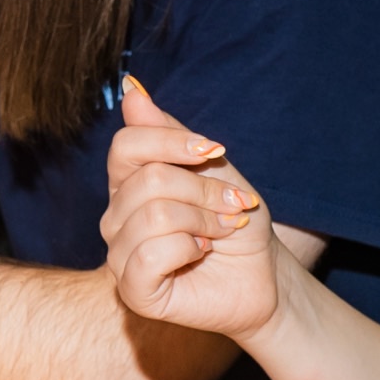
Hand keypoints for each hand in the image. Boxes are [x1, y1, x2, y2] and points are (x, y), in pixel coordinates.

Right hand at [98, 78, 277, 340]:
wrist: (263, 273)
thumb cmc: (234, 221)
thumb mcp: (211, 168)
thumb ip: (169, 134)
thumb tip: (132, 89)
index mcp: (128, 183)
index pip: (126, 145)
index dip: (174, 143)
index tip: (215, 152)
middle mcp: (116, 217)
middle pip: (149, 180)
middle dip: (204, 191)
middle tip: (231, 207)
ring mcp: (120, 255)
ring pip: (154, 216)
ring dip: (204, 221)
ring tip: (220, 232)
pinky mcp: (133, 290)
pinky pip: (149, 255)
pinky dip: (188, 249)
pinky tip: (200, 253)